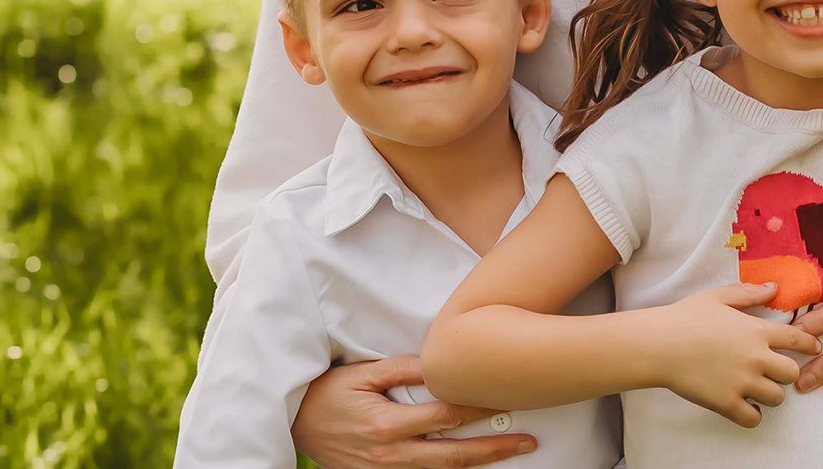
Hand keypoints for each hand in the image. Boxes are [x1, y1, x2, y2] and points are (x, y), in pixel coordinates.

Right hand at [293, 355, 536, 467]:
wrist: (294, 424)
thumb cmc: (327, 394)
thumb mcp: (361, 375)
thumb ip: (401, 370)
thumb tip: (439, 363)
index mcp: (387, 426)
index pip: (445, 415)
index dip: (478, 407)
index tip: (505, 398)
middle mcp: (392, 455)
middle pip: (454, 454)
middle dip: (494, 448)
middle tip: (527, 442)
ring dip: (479, 463)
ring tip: (511, 452)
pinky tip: (473, 463)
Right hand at [646, 283, 821, 427]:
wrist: (658, 344)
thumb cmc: (685, 317)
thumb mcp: (717, 297)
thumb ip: (748, 293)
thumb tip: (773, 288)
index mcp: (755, 330)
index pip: (796, 338)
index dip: (809, 343)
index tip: (813, 347)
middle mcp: (754, 357)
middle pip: (792, 373)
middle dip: (785, 373)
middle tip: (772, 372)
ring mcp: (742, 382)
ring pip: (777, 398)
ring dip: (769, 394)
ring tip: (755, 389)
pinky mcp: (727, 403)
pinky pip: (754, 418)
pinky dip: (752, 414)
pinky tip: (743, 405)